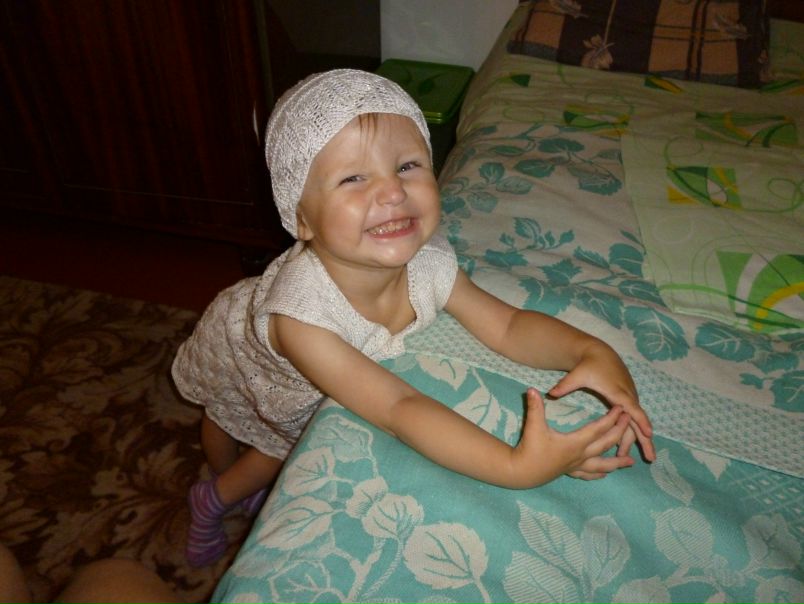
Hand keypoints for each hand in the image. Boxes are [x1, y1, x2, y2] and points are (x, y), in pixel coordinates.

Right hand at [510, 389, 635, 485]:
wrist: (522, 472)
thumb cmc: (530, 449)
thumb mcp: (533, 426)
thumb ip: (535, 407)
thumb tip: (531, 389)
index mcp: (575, 443)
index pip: (598, 428)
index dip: (611, 418)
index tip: (622, 409)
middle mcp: (580, 455)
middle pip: (605, 443)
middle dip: (619, 431)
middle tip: (630, 421)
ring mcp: (576, 465)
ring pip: (602, 464)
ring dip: (617, 462)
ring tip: (631, 462)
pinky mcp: (570, 472)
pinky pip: (588, 474)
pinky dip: (599, 473)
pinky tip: (605, 474)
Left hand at [548, 342, 655, 462]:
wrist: (598, 353)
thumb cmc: (587, 365)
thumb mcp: (576, 375)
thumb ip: (565, 385)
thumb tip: (551, 393)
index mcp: (617, 391)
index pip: (632, 408)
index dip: (641, 421)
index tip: (649, 434)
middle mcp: (627, 396)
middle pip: (639, 420)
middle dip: (646, 439)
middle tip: (651, 458)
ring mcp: (629, 398)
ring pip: (636, 422)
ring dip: (639, 439)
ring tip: (643, 458)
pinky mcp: (627, 400)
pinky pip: (633, 419)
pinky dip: (634, 432)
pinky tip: (628, 446)